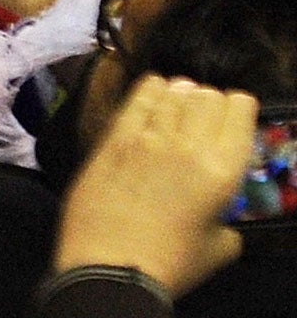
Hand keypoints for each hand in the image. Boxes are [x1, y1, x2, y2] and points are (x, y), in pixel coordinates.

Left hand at [54, 75, 253, 296]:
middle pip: (206, 96)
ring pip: (172, 93)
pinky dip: (149, 90)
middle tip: (206, 114)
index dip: (239, 108)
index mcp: (222, 170)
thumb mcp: (219, 248)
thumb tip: (219, 217)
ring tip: (181, 100)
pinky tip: (154, 87)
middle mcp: (188, 144)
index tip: (235, 115)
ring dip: (181, 93)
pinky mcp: (113, 138)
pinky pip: (137, 101)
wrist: (111, 264)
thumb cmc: (171, 263)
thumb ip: (226, 223)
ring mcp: (148, 137)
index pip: (239, 111)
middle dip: (210, 100)